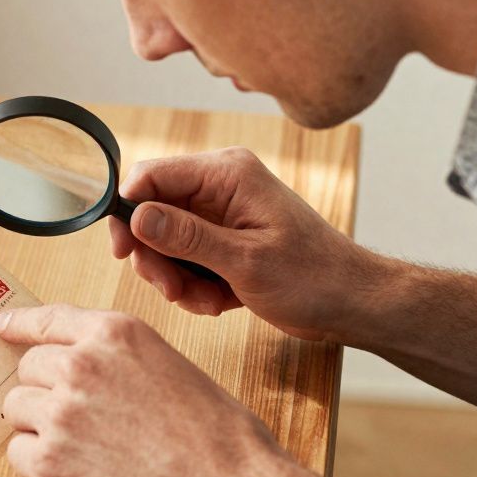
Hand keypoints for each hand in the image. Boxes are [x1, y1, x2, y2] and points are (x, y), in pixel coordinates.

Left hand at [0, 304, 411, 476]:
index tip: (2, 329)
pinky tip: (76, 470)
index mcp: (114, 334)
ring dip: (38, 426)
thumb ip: (118, 356)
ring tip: (82, 446)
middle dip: (45, 389)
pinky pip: (17, 453)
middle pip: (28, 367)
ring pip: (17, 408)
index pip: (48, 319)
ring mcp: (61, 413)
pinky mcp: (50, 463)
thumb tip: (78, 362)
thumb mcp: (168, 365)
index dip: (21, 325)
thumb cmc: (216, 437)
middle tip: (75, 416)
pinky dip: (37, 463)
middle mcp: (81, 365)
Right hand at [110, 147, 375, 340]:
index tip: (125, 253)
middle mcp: (220, 185)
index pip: (151, 175)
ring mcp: (221, 211)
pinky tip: (220, 300)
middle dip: (157, 257)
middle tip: (173, 290)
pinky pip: (184, 257)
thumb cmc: (313, 278)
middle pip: (152, 212)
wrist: (351, 302)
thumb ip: (187, 236)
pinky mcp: (223, 237)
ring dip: (177, 277)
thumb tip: (137, 215)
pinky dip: (194, 284)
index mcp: (227, 173)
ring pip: (164, 240)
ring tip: (207, 301)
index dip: (128, 212)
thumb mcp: (245, 261)